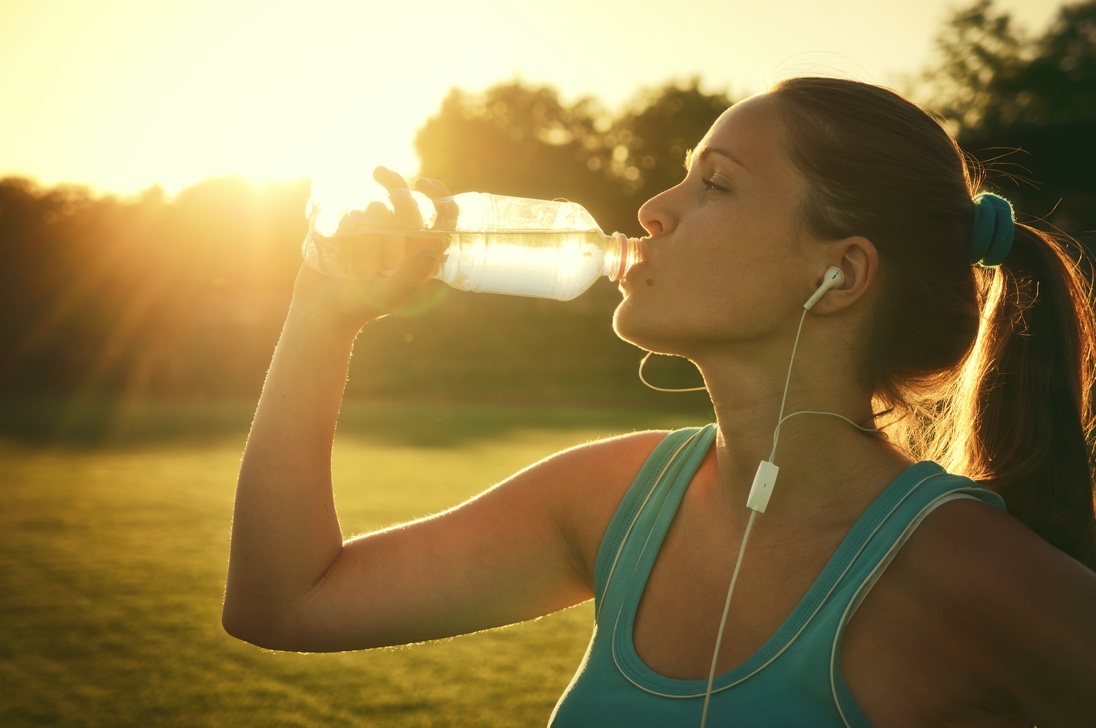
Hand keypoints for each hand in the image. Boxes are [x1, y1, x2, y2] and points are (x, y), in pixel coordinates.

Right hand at [291, 167, 457, 332]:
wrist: (319, 307)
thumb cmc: (359, 307)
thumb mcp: (388, 297)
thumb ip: (410, 277)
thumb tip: (434, 250)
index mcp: (420, 252)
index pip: (443, 217)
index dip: (439, 195)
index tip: (421, 184)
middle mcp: (402, 238)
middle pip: (408, 201)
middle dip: (396, 195)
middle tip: (381, 199)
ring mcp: (376, 230)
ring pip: (379, 201)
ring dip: (365, 212)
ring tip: (351, 234)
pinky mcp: (350, 225)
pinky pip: (352, 202)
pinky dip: (344, 209)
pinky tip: (336, 224)